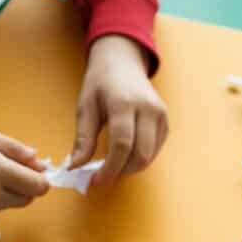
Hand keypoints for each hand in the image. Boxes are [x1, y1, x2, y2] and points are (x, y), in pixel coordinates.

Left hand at [70, 34, 168, 187]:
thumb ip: (83, 138)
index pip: (122, 145)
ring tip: (112, 166)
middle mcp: (147, 109)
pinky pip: (154, 151)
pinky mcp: (165, 122)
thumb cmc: (101, 82)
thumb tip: (76, 167)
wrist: (122, 61)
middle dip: (120, 172)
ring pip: (149, 157)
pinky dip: (139, 160)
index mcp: (124, 102)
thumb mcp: (85, 106)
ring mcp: (160, 115)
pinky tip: (125, 156)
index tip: (96, 180)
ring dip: (130, 169)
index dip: (110, 168)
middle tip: (102, 176)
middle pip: (139, 155)